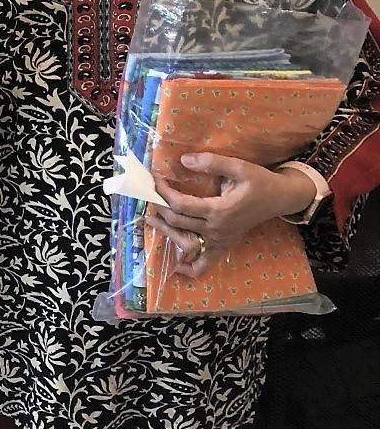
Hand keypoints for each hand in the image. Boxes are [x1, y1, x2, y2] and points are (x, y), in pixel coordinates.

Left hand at [147, 152, 316, 277]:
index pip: (181, 205)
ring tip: (150, 219)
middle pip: (178, 222)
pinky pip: (207, 262)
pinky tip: (178, 267)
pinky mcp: (225, 245)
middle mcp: (218, 229)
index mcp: (220, 210)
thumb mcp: (239, 167)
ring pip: (186, 241)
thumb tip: (184, 160)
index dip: (163, 193)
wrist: (279, 198)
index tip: (154, 180)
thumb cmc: (259, 181)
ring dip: (166, 232)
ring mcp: (221, 240)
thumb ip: (212, 163)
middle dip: (160, 208)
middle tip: (148, 194)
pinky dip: (192, 268)